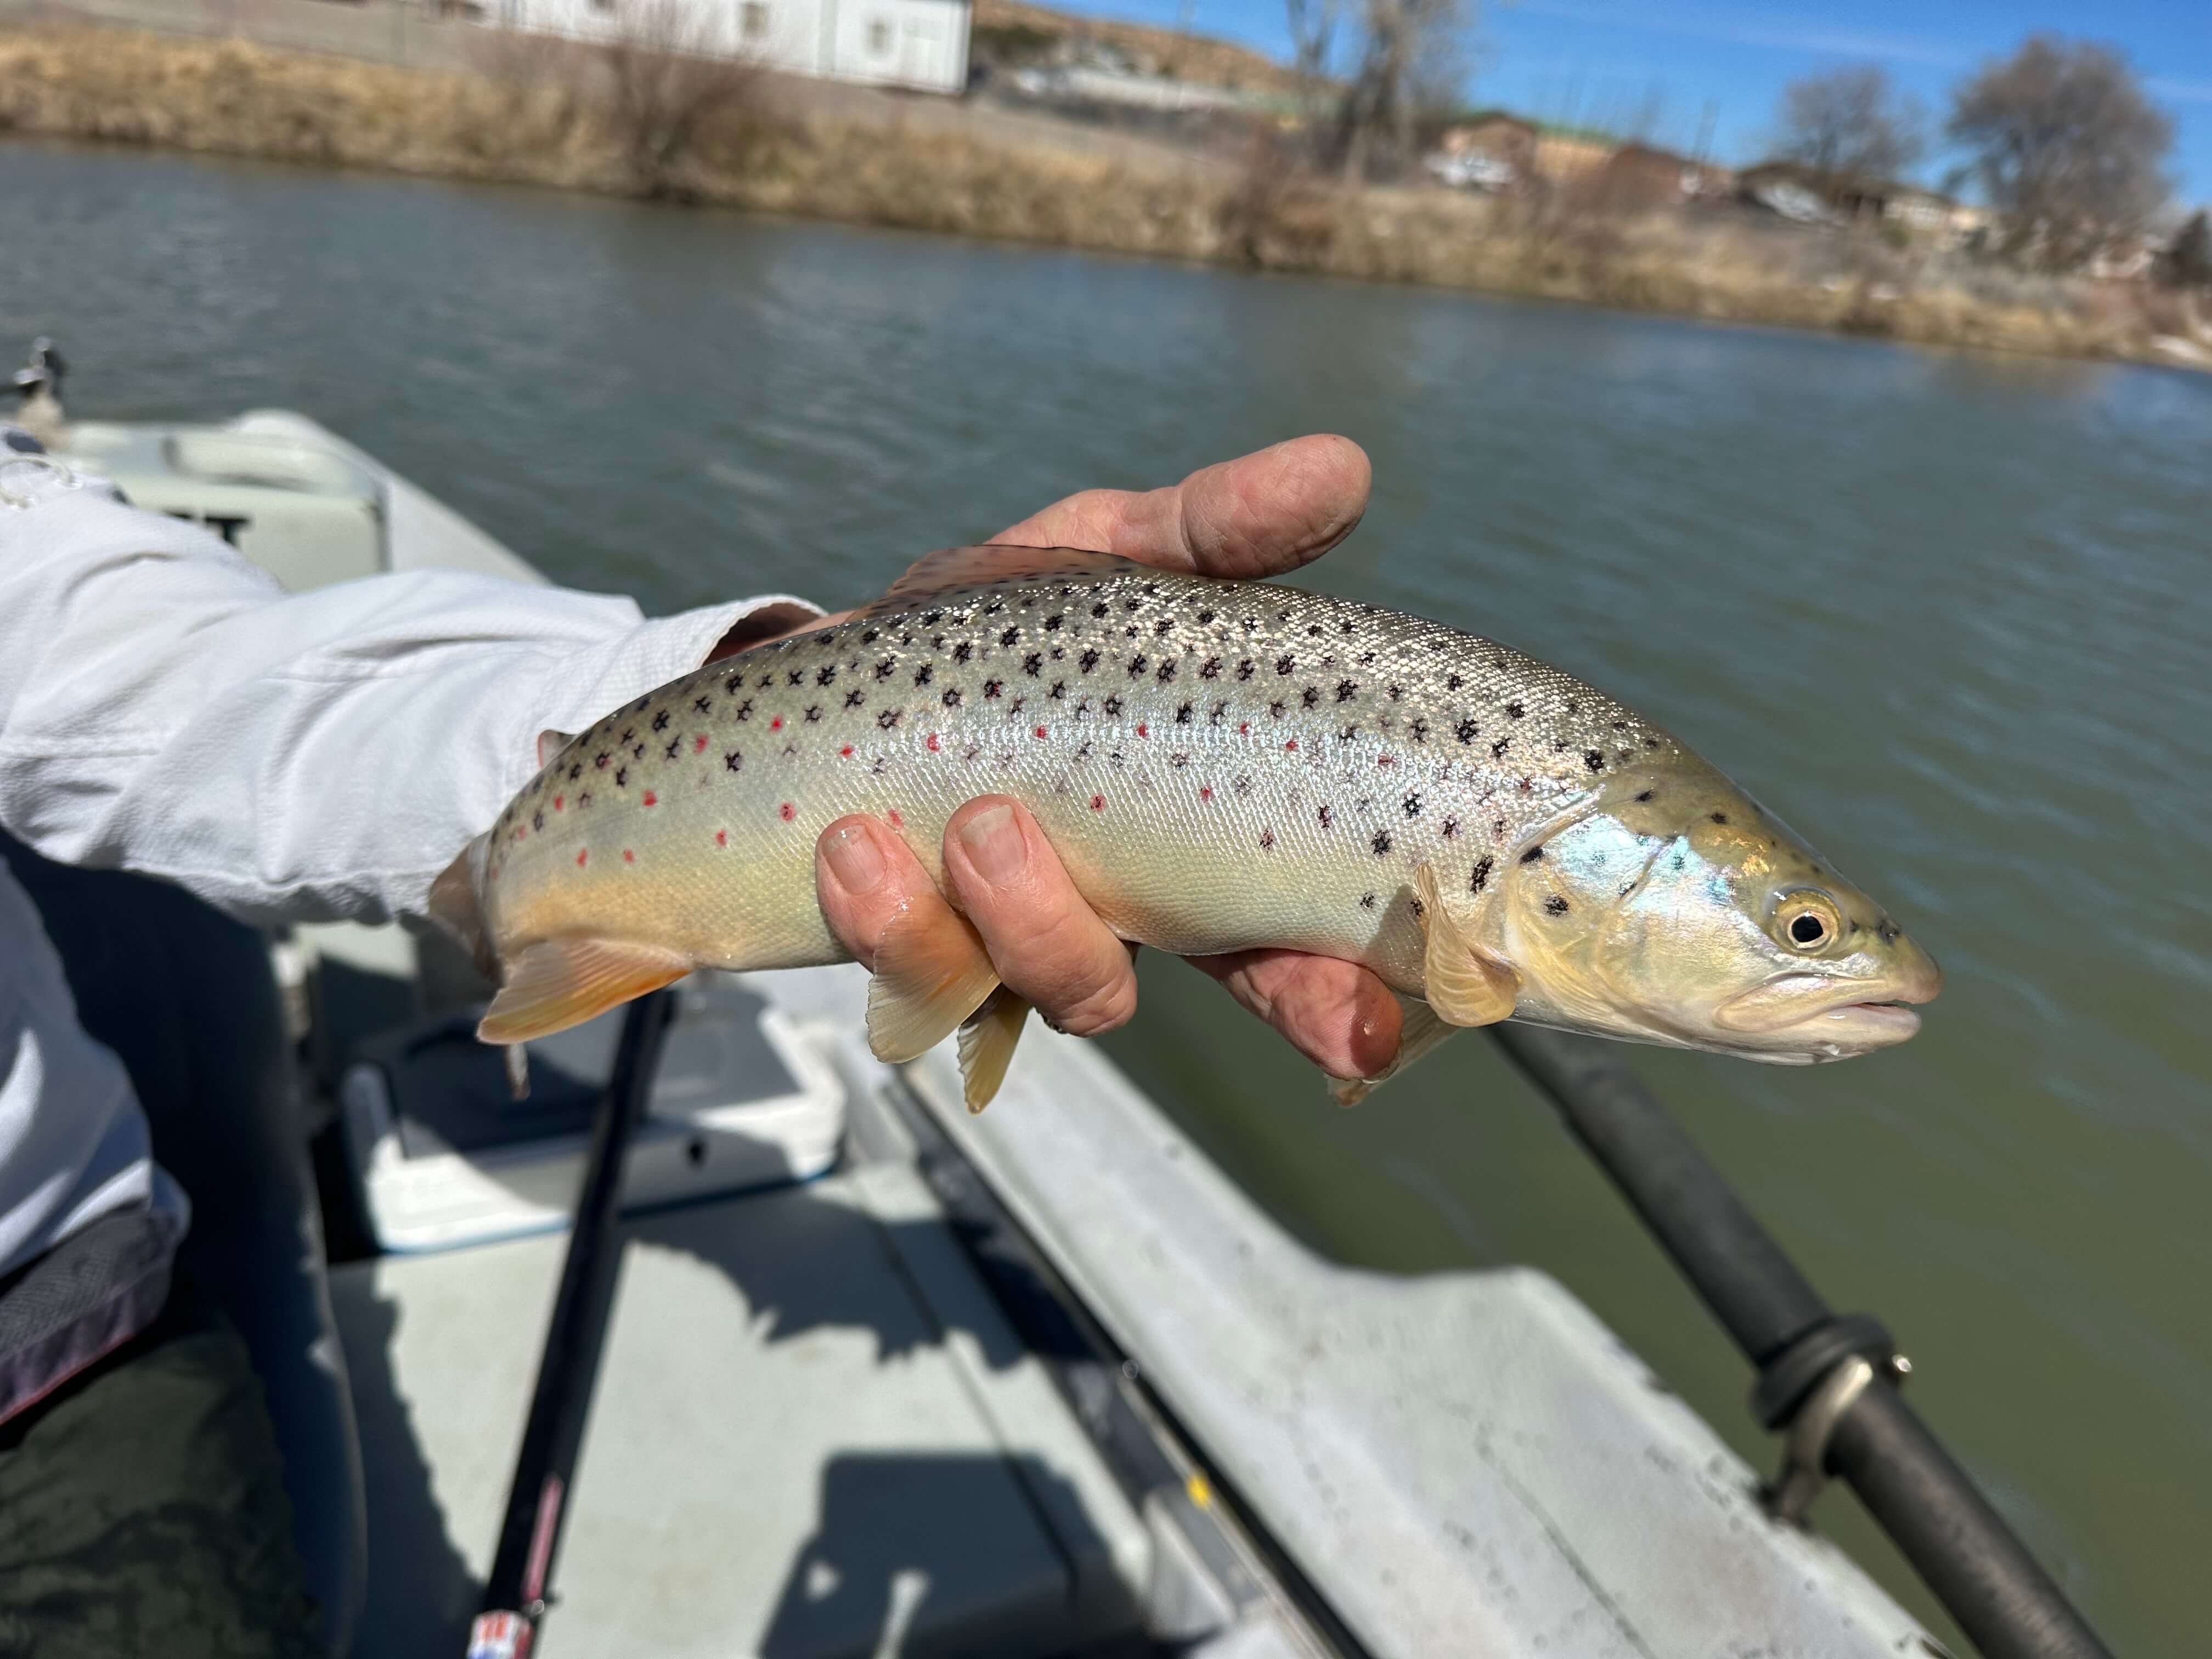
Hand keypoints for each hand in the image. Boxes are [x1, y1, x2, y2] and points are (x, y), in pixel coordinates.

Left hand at [812, 436, 1401, 1082]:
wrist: (833, 668)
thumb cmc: (999, 621)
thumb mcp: (1108, 555)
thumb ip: (1213, 531)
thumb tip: (1342, 464)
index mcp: (1184, 838)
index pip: (1282, 945)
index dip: (1327, 997)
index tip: (1362, 1025)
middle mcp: (1103, 912)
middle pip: (1161, 992)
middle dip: (1111, 978)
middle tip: (1098, 895)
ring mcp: (999, 940)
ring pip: (1038, 987)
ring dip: (1011, 919)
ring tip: (972, 822)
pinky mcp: (905, 945)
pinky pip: (914, 974)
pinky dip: (891, 920)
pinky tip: (853, 845)